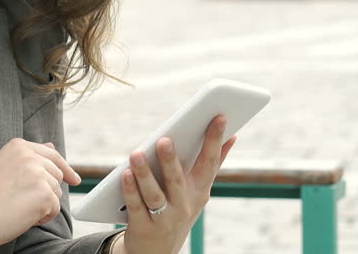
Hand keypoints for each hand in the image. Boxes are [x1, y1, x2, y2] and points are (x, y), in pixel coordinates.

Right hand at [0, 138, 80, 253]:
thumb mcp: (4, 167)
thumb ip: (28, 156)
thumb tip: (53, 147)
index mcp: (18, 145)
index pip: (51, 154)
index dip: (64, 168)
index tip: (73, 179)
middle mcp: (30, 156)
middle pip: (56, 174)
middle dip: (47, 191)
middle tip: (24, 202)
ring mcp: (39, 174)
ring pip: (56, 192)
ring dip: (43, 205)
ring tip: (19, 208)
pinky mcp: (44, 194)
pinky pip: (54, 208)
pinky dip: (43, 217)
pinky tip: (24, 217)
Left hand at [114, 115, 235, 253]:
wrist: (159, 250)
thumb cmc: (179, 208)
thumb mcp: (198, 190)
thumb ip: (213, 162)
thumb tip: (233, 135)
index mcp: (200, 191)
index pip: (209, 163)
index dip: (215, 140)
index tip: (219, 117)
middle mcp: (184, 206)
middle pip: (177, 180)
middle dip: (171, 160)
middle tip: (164, 139)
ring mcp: (165, 219)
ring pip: (154, 195)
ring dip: (145, 174)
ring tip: (136, 154)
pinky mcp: (144, 228)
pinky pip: (136, 207)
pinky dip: (130, 190)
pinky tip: (124, 174)